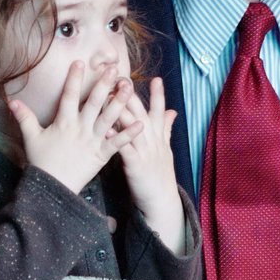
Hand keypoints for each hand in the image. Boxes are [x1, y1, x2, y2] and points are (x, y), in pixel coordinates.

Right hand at [9, 66, 140, 199]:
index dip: (74, 79)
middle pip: (93, 103)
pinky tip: (141, 124)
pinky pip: (117, 142)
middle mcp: (79, 128)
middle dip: (103, 85)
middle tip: (113, 69)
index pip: (68, 96)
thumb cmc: (42, 162)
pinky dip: (129, 133)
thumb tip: (11, 100)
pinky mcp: (101, 155)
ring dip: (119, 103)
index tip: (80, 62)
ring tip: (129, 88)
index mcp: (63, 122)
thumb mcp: (31, 137)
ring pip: (108, 118)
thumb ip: (24, 117)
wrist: (52, 188)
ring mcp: (92, 141)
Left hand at [114, 77, 186, 251]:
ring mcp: (145, 153)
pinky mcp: (135, 166)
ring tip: (112, 97)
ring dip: (122, 111)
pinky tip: (106, 129)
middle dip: (133, 96)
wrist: (162, 201)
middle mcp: (153, 141)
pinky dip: (116, 138)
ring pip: (133, 128)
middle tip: (124, 78)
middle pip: (143, 114)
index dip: (158, 96)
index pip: (160, 112)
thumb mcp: (166, 150)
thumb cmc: (160, 176)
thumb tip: (173, 111)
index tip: (156, 78)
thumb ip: (167, 129)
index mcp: (159, 138)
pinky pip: (124, 149)